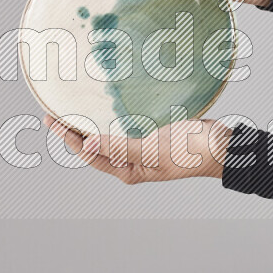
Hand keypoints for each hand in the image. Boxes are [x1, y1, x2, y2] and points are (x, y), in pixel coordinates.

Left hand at [44, 114, 232, 183]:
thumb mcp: (153, 150)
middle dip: (73, 131)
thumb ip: (121, 147)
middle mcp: (131, 160)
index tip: (52, 120)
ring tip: (71, 108)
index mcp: (129, 169)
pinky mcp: (151, 134)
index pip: (90, 154)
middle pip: (95, 145)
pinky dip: (110, 115)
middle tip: (52, 112)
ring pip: (107, 134)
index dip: (69, 138)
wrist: (221, 145)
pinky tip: (103, 104)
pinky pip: (124, 125)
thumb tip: (88, 145)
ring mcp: (141, 147)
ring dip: (90, 123)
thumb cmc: (191, 151)